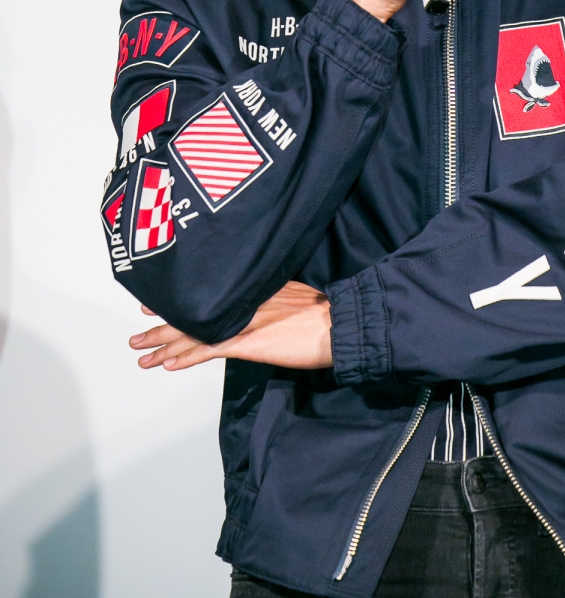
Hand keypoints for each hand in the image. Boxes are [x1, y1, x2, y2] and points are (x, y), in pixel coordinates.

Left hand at [129, 281, 332, 371]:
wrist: (341, 323)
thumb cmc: (327, 310)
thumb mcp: (296, 293)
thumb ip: (273, 297)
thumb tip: (263, 307)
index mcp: (254, 287)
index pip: (209, 293)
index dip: (179, 300)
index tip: (156, 302)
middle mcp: (242, 300)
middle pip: (194, 313)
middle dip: (162, 325)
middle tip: (136, 332)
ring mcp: (244, 320)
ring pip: (194, 332)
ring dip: (164, 344)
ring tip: (141, 353)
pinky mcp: (249, 342)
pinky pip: (209, 350)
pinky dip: (187, 357)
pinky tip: (168, 364)